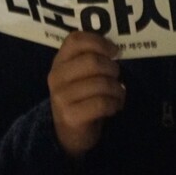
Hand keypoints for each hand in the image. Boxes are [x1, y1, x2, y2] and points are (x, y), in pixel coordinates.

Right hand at [47, 31, 124, 158]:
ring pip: (100, 84)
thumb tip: (115, 50)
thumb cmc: (80, 98)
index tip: (114, 51)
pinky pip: (101, 103)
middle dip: (112, 68)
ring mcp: (61, 97)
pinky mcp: (70, 116)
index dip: (99, 41)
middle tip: (117, 75)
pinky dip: (115, 103)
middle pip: (92, 61)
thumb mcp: (79, 75)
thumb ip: (91, 59)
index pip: (75, 40)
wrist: (67, 134)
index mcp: (59, 61)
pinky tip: (115, 106)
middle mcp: (57, 77)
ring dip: (117, 89)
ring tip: (119, 93)